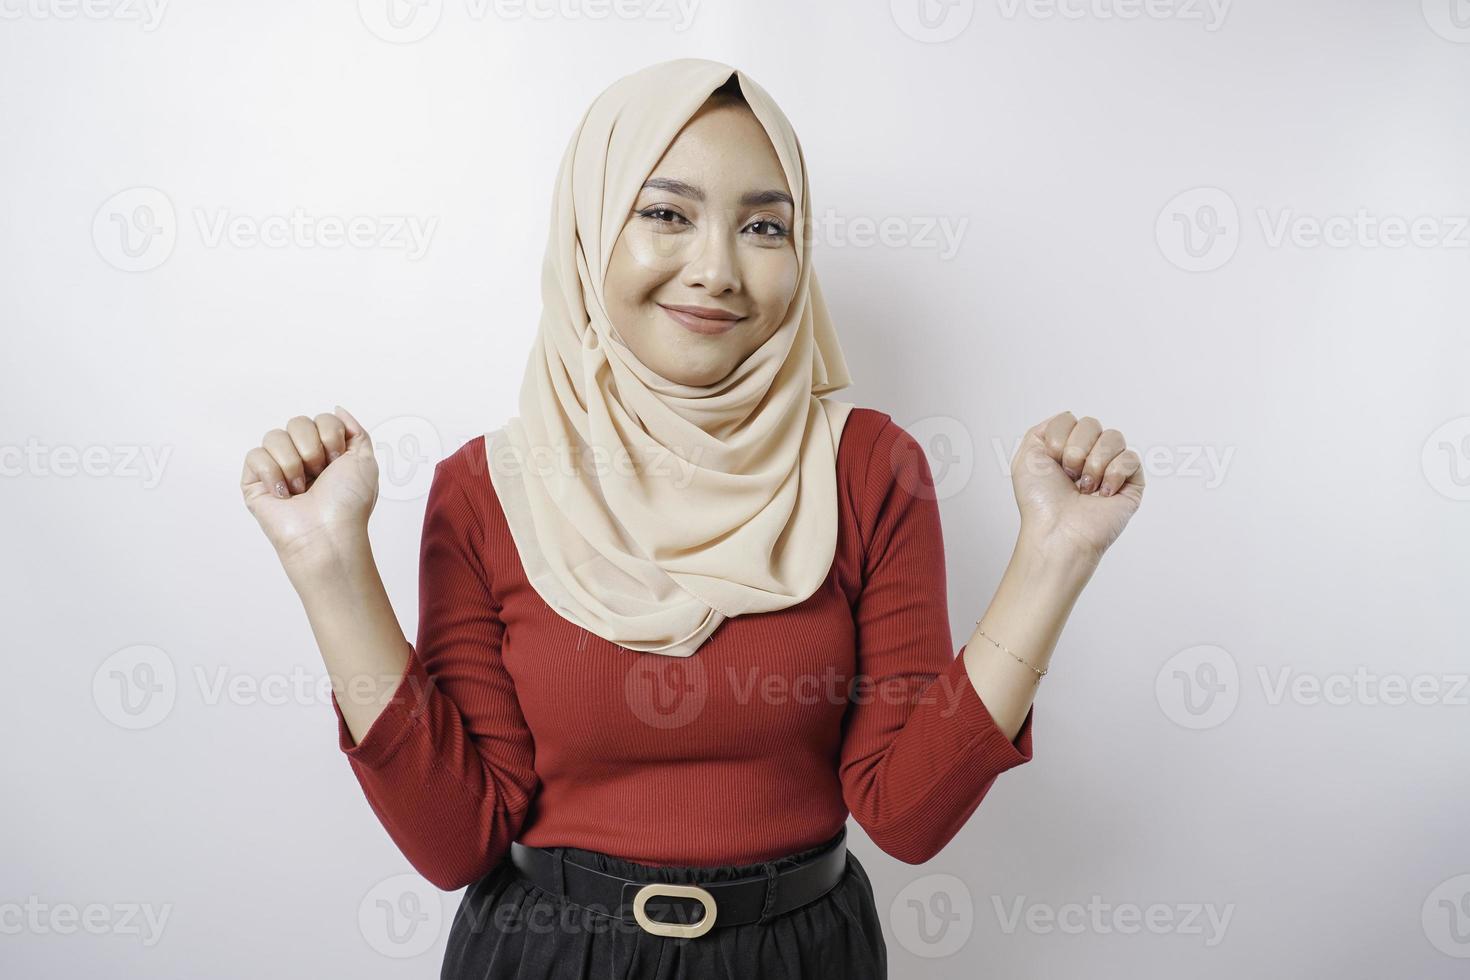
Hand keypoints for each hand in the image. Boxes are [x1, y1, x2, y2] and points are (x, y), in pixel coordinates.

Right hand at [240, 405, 379, 565]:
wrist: (328, 533)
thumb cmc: (348, 505)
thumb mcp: (365, 461)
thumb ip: (355, 431)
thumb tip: (338, 408)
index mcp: (324, 451)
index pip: (321, 419)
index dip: (331, 437)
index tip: (337, 462)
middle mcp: (299, 456)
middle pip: (297, 422)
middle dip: (312, 449)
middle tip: (319, 475)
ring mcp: (275, 468)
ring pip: (274, 436)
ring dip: (294, 463)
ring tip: (301, 488)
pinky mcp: (254, 482)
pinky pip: (255, 455)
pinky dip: (272, 474)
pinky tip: (284, 495)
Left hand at [1010, 411, 1144, 564]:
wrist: (1057, 532)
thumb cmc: (1040, 503)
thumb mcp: (1026, 458)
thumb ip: (1042, 430)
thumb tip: (1068, 417)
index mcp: (1065, 449)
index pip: (1071, 419)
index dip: (1060, 438)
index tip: (1052, 461)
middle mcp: (1088, 456)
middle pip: (1092, 423)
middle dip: (1076, 450)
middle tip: (1069, 476)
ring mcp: (1111, 469)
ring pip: (1114, 437)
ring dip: (1094, 463)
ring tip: (1085, 487)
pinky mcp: (1131, 484)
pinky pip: (1131, 458)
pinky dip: (1113, 474)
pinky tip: (1103, 494)